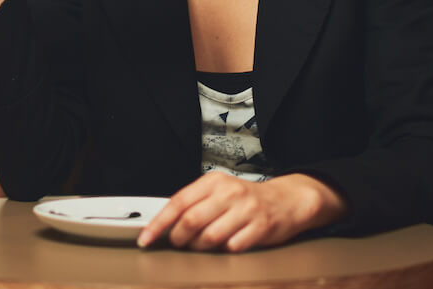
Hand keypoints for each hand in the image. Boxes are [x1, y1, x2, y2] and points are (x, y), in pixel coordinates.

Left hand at [136, 172, 347, 251]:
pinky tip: (227, 245)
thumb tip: (164, 225)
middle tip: (177, 244)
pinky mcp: (261, 227)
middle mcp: (229, 192)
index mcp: (213, 182)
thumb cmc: (245, 199)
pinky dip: (225, 251)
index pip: (177, 203)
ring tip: (201, 246)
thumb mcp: (219, 192)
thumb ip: (194, 204)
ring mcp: (246, 209)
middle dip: (178, 238)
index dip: (159, 223)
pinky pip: (233, 247)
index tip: (146, 238)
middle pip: (191, 221)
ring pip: (209, 237)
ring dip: (200, 248)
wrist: (286, 200)